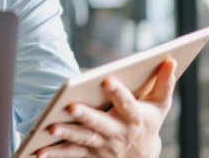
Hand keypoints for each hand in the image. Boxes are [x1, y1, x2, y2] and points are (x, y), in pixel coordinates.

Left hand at [36, 58, 176, 157]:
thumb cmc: (148, 122)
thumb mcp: (160, 105)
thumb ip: (164, 83)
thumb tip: (170, 59)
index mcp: (135, 118)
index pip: (127, 103)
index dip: (119, 93)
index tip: (108, 80)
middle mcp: (118, 133)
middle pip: (101, 124)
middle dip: (87, 116)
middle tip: (71, 107)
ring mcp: (103, 146)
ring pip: (83, 140)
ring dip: (67, 135)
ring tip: (51, 128)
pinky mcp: (90, 154)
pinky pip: (71, 154)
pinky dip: (55, 154)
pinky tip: (38, 151)